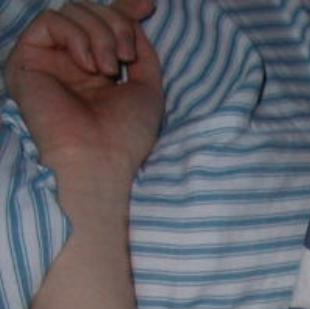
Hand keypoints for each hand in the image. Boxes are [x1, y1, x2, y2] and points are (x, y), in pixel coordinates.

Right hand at [4, 0, 161, 184]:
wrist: (100, 158)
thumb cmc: (127, 133)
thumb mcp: (148, 86)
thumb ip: (142, 50)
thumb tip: (137, 15)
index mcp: (100, 67)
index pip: (107, 23)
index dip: (125, 8)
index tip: (149, 5)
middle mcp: (72, 61)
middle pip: (92, 10)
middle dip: (118, 24)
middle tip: (126, 59)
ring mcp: (49, 59)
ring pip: (73, 10)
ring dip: (100, 34)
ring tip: (109, 69)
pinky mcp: (26, 59)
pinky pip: (51, 21)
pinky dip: (76, 37)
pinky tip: (87, 66)